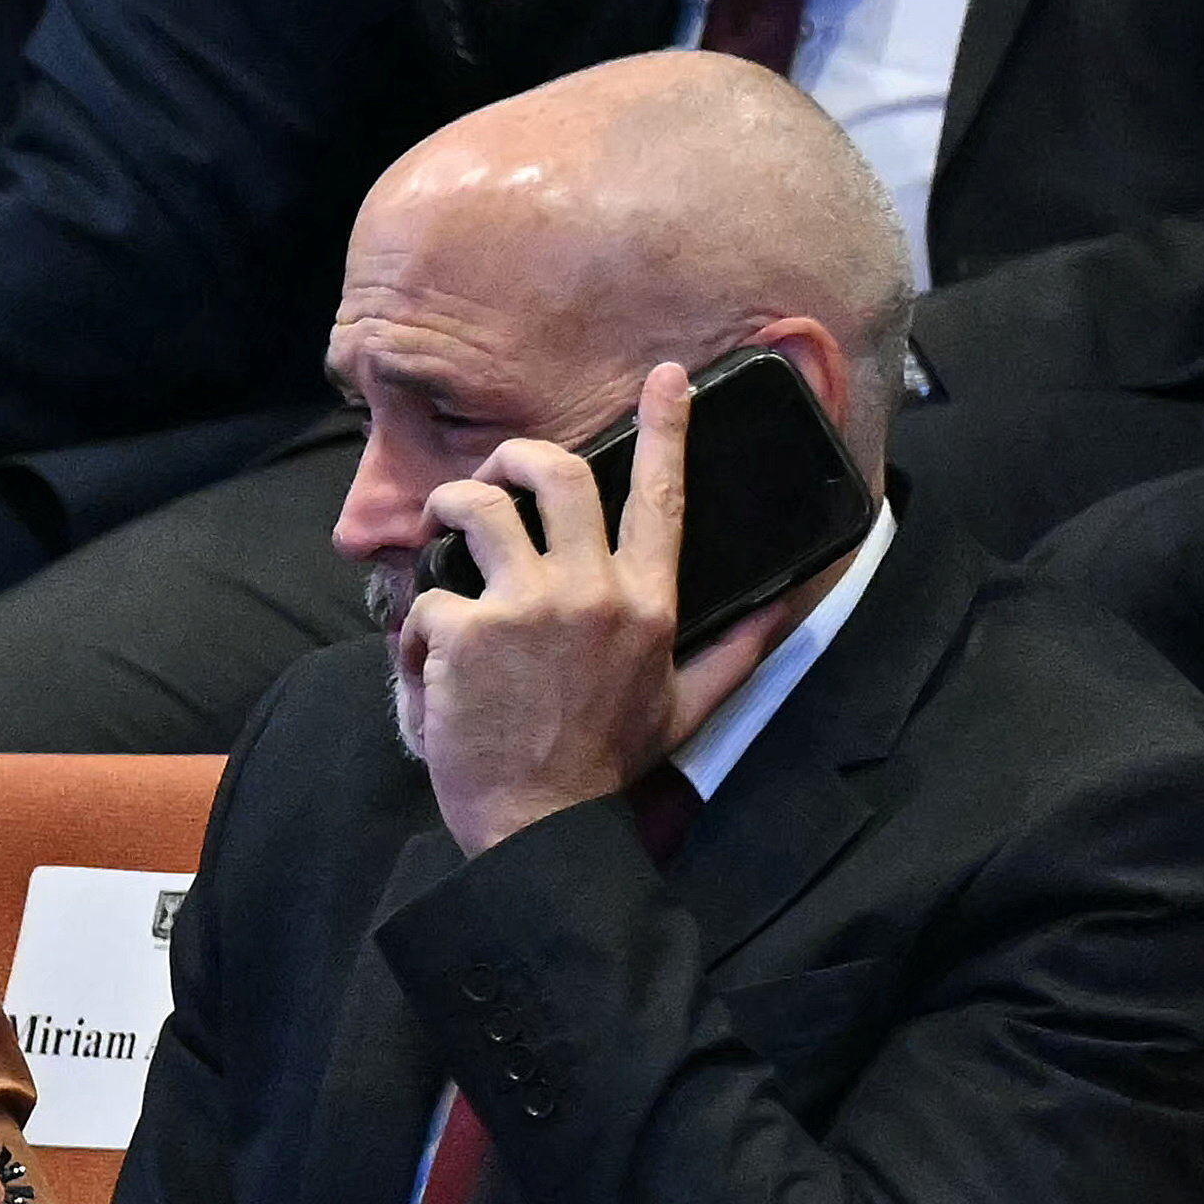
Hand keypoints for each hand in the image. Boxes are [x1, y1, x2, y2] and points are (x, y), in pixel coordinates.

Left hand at [396, 362, 791, 854]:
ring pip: (479, 508)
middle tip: (491, 476)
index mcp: (648, 603)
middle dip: (516, 457)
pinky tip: (422, 663)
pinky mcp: (470, 631)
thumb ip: (738, 652)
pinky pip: (428, 596)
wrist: (541, 825)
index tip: (665, 378)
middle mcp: (594, 591)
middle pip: (559, 473)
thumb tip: (789, 608)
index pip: (662, 498)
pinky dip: (414, 625)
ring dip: (448, 509)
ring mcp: (529, 607)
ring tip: (438, 532)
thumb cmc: (605, 768)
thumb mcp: (686, 708)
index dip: (664, 429)